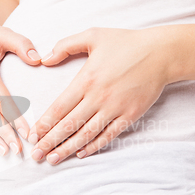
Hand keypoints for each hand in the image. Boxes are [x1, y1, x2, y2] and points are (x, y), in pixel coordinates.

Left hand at [27, 26, 173, 163]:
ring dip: (68, 148)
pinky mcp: (130, 115)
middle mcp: (98, 97)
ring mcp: (115, 108)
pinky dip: (94, 146)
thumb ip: (66, 46)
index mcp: (86, 79)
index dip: (44, 124)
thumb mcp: (93, 35)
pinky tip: (81, 153)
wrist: (161, 53)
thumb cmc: (126, 42)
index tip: (32, 135)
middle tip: (36, 155)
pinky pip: (109, 135)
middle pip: (69, 125)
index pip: (59, 108)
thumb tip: (45, 58)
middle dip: (50, 142)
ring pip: (86, 134)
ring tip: (53, 159)